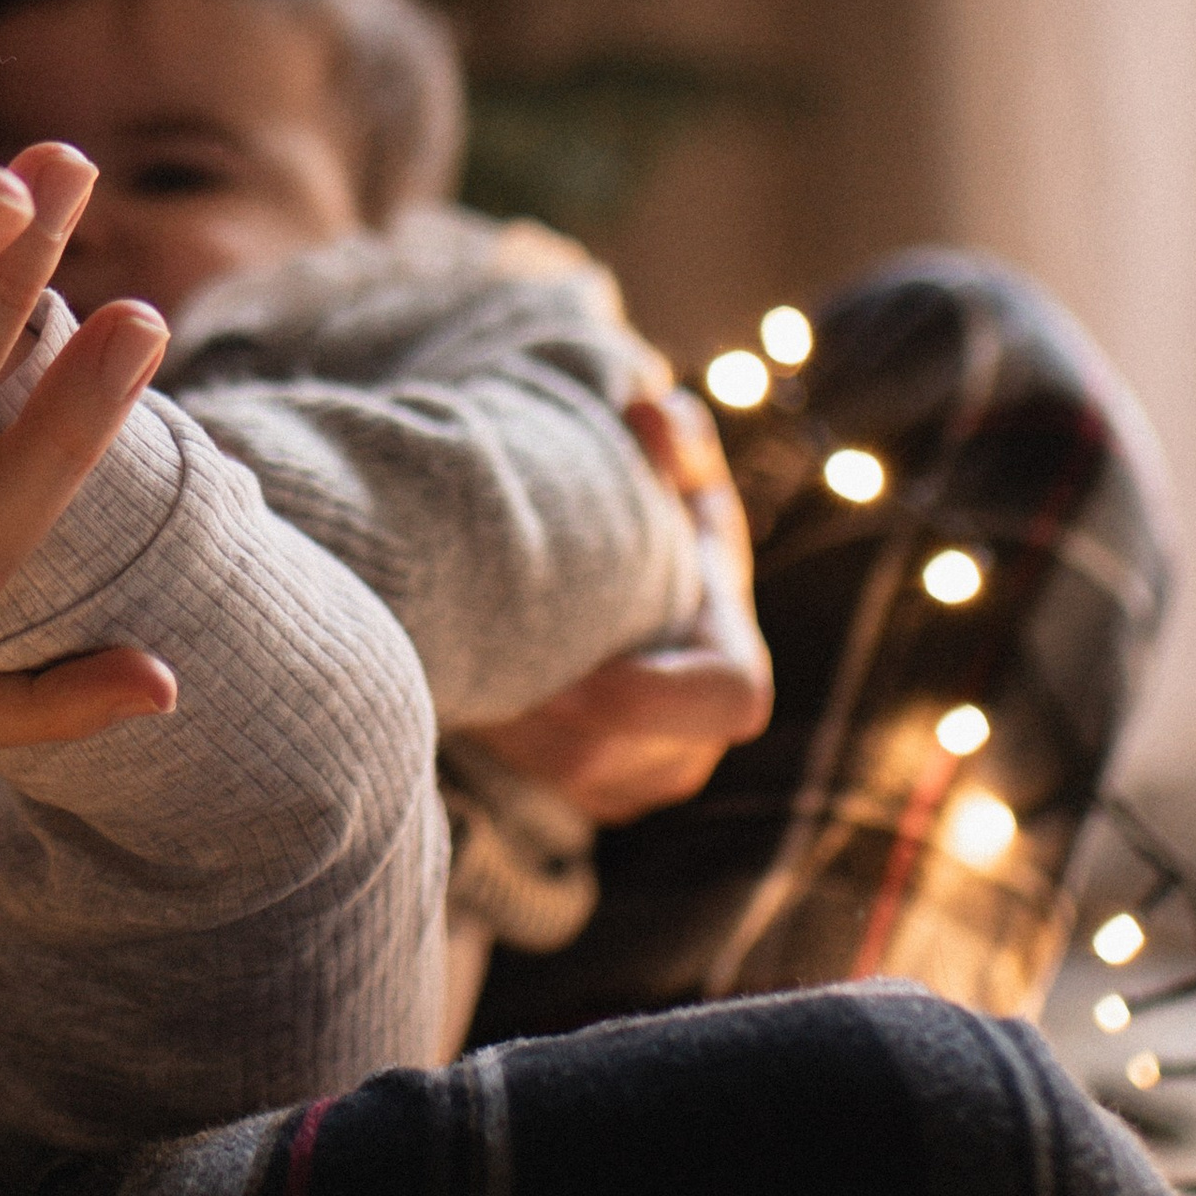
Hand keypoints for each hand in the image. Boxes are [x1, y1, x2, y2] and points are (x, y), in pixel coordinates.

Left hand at [451, 389, 771, 824]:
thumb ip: (670, 436)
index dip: (648, 695)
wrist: (616, 561)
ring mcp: (651, 767)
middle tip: (476, 664)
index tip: (563, 669)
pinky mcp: (603, 786)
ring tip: (466, 666)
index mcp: (728, 641)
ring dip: (517, 733)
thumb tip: (648, 408)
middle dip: (545, 722)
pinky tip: (474, 682)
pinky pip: (555, 787)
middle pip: (626, 759)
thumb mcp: (666, 457)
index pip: (728, 697)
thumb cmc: (645, 499)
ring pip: (578, 779)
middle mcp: (701, 724)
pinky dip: (508, 743)